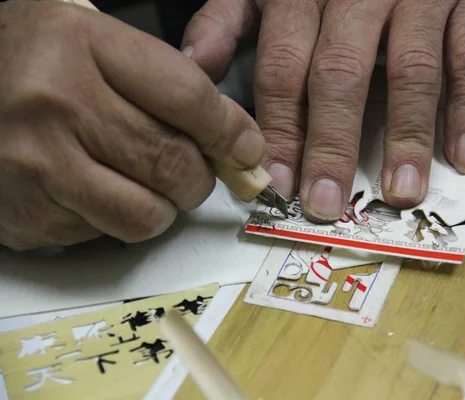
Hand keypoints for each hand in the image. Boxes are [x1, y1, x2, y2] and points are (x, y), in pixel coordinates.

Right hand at [0, 2, 263, 250]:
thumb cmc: (38, 64)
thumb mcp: (101, 46)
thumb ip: (172, 86)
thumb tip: (240, 142)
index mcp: (82, 46)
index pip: (187, 97)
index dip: (229, 131)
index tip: (244, 148)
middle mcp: (55, 104)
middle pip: (171, 162)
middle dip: (199, 178)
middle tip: (192, 171)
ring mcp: (36, 165)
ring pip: (146, 215)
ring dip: (163, 208)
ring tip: (146, 185)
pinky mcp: (27, 215)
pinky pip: (106, 235)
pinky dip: (118, 220)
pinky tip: (99, 192)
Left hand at [182, 0, 464, 220]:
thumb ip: (228, 20)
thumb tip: (195, 66)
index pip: (282, 67)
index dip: (280, 128)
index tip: (279, 181)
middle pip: (340, 74)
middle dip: (332, 145)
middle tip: (328, 202)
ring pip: (410, 71)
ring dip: (406, 137)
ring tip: (400, 191)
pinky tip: (461, 155)